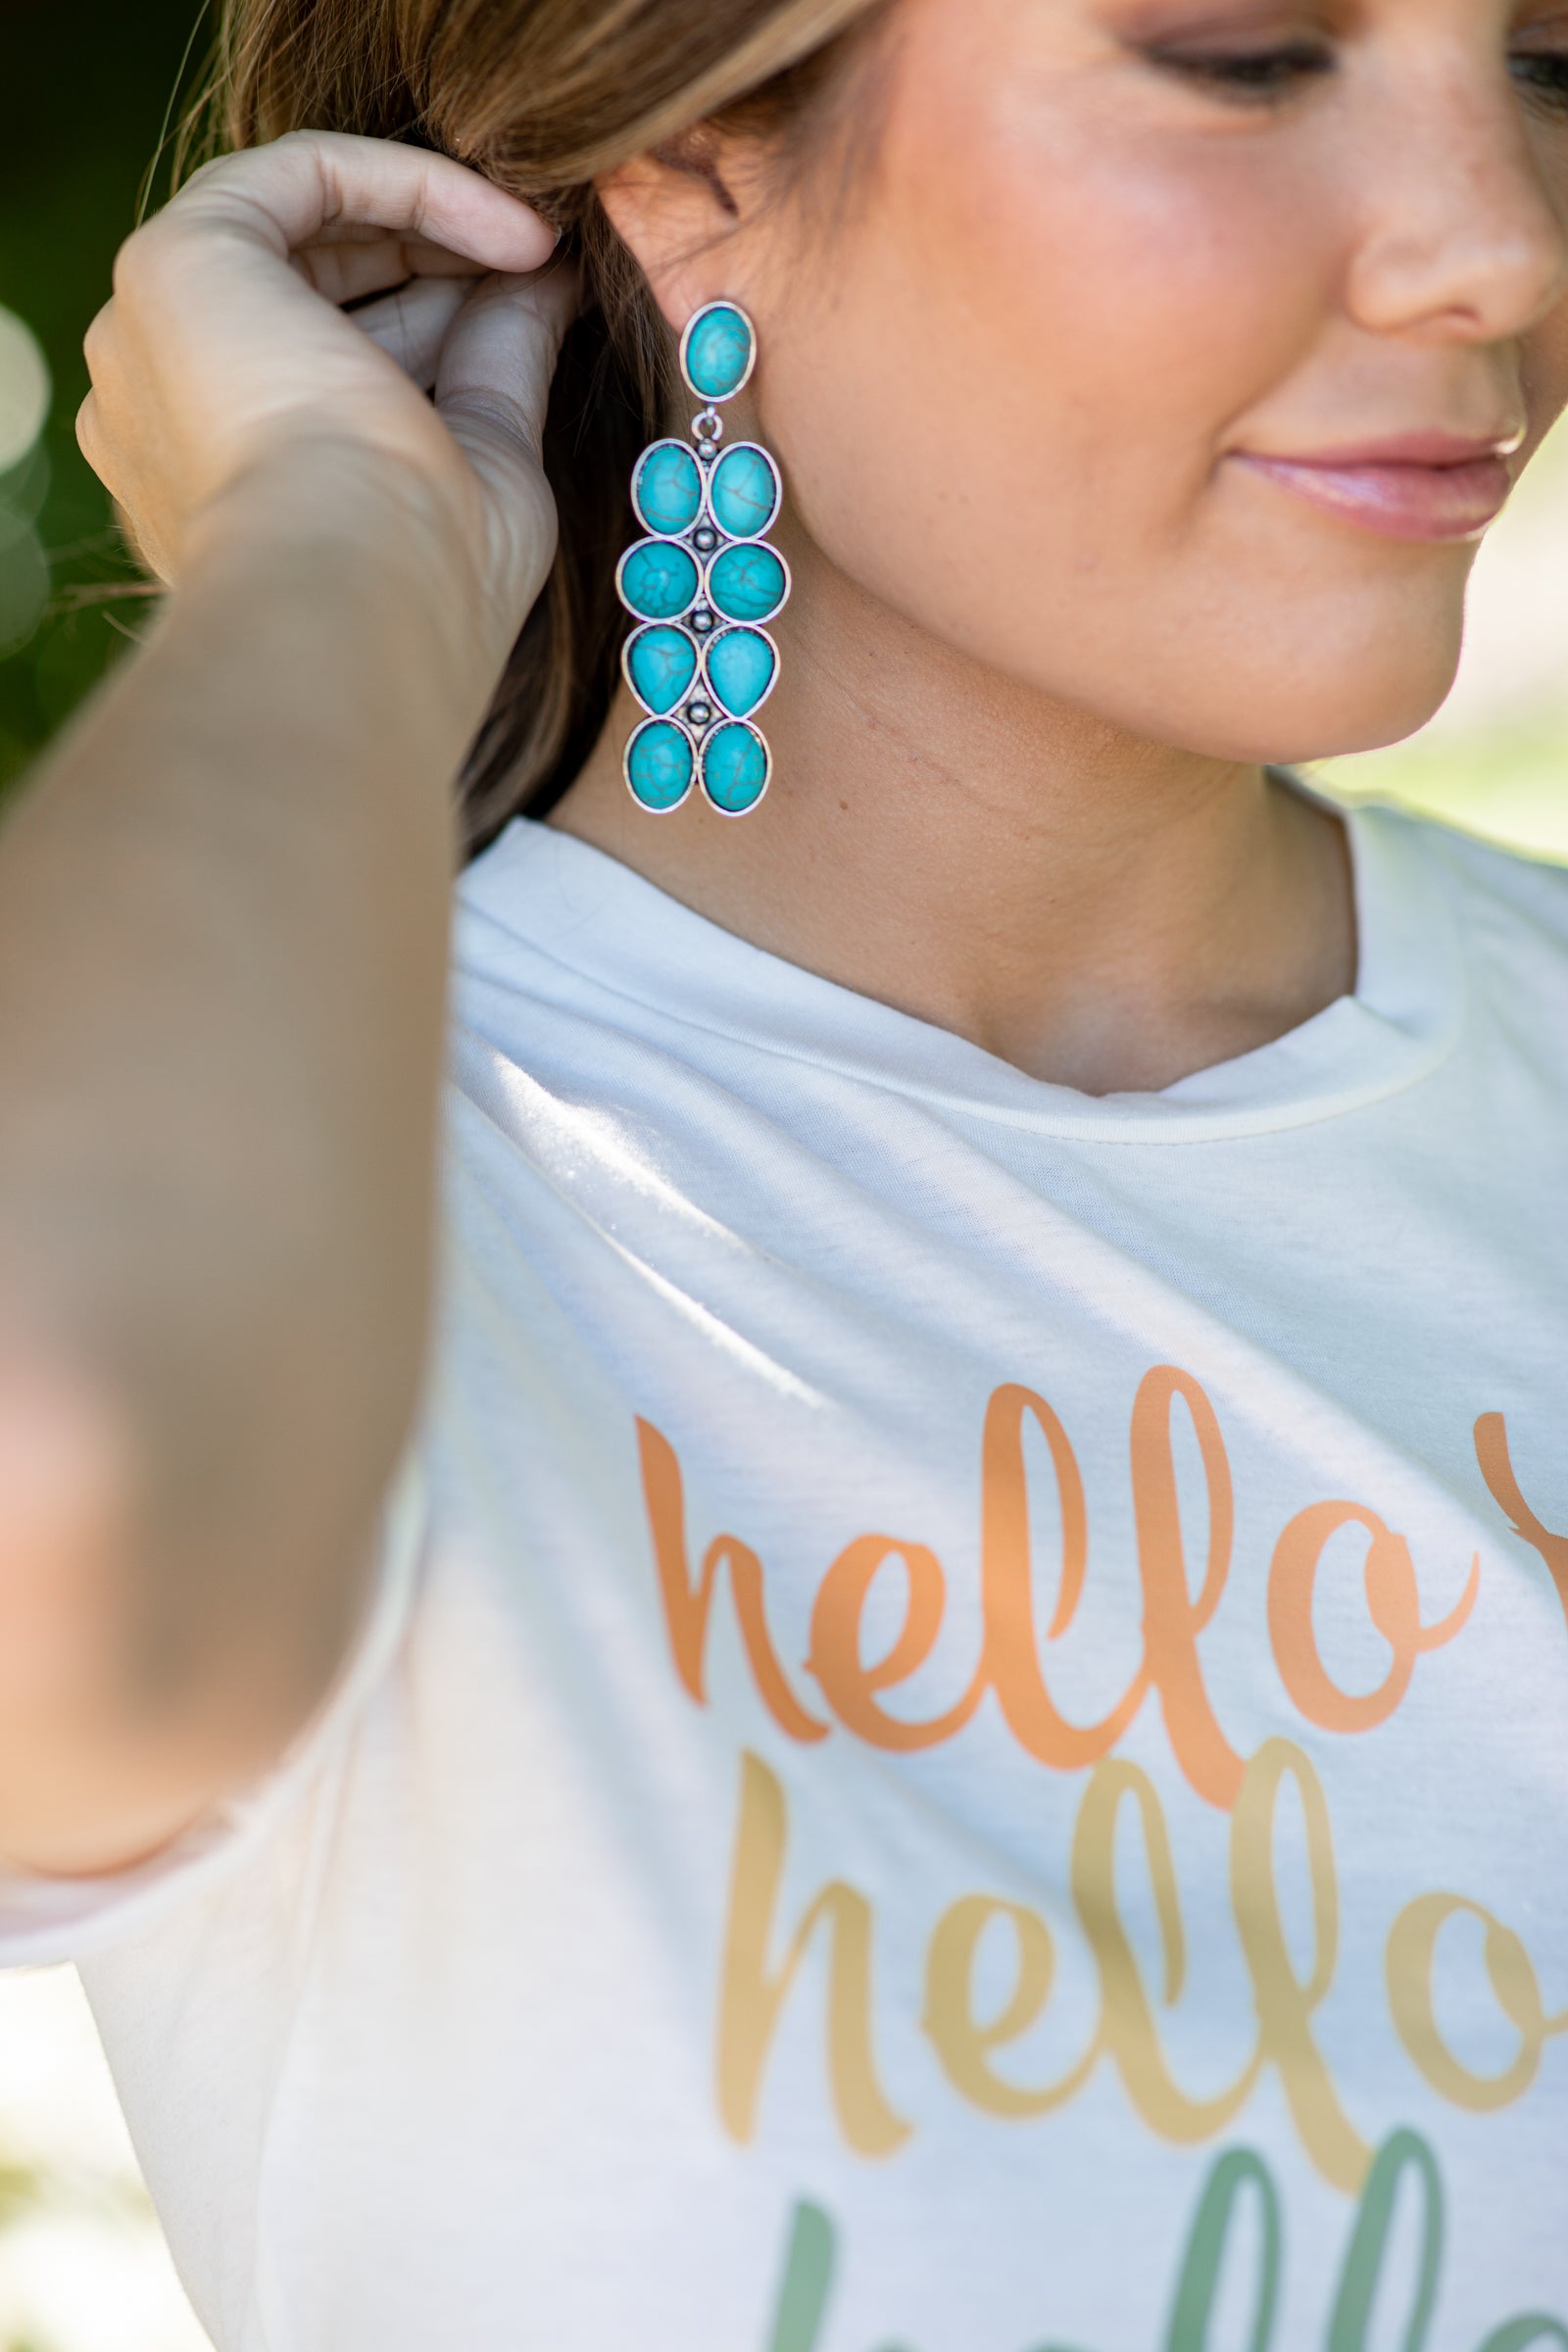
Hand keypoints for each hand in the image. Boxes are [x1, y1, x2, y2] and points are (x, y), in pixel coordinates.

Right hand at [77, 132, 573, 660]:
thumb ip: (499, 361)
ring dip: (431, 221)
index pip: (333, 361)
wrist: (357, 598)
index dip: (442, 319)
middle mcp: (174, 411)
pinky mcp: (173, 265)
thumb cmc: (425, 582)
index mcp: (231, 481)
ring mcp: (158, 338)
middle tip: (543, 267)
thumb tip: (552, 280)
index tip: (543, 306)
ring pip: (298, 229)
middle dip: (438, 267)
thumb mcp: (484, 462)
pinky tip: (509, 232)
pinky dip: (408, 183)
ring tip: (537, 248)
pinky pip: (296, 177)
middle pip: (313, 291)